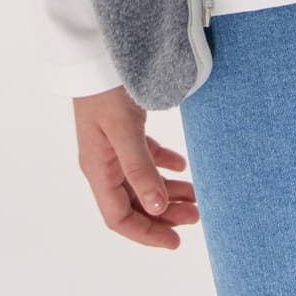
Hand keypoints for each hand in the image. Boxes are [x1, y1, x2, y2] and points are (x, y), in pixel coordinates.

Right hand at [73, 84, 200, 250]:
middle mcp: (104, 163)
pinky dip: (164, 164)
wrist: (97, 53)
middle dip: (164, 214)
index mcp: (98, 170)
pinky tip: (182, 166)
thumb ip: (140, 169)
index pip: (119, 217)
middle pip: (134, 203)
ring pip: (142, 182)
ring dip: (168, 192)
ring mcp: (113, 147)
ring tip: (196, 197)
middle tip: (197, 216)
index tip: (175, 242)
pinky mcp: (123, 129)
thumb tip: (156, 208)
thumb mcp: (124, 130)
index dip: (146, 234)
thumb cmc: (106, 90)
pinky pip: (144, 157)